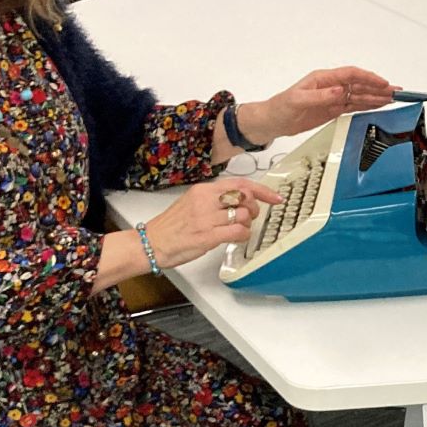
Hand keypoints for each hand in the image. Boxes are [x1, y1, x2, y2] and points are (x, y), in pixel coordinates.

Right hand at [142, 177, 283, 268]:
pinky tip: (236, 237)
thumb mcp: (192, 202)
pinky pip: (238, 232)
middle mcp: (206, 200)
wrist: (151, 243)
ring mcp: (206, 218)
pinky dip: (243, 235)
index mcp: (203, 190)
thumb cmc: (172, 226)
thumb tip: (241, 200)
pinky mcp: (207, 236)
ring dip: (247, 224)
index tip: (275, 197)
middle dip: (255, 208)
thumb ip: (215, 199)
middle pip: (246, 197)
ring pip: (244, 215)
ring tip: (238, 229)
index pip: (240, 184)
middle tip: (250, 217)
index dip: (262, 190)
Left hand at [241, 66, 395, 143]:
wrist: (271, 122)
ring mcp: (332, 98)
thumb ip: (321, 96)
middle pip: (359, 85)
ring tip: (392, 99)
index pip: (351, 75)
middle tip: (395, 92)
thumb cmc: (280, 107)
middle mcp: (330, 86)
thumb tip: (340, 91)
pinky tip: (378, 106)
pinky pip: (353, 106)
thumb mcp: (298, 101)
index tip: (382, 83)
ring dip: (375, 97)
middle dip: (378, 87)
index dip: (368, 78)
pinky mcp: (332, 110)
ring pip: (359, 95)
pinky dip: (367, 106)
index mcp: (323, 79)